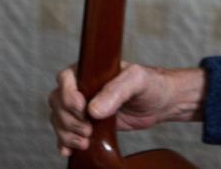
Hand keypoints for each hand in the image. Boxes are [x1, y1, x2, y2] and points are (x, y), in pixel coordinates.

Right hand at [48, 61, 205, 156]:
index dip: (68, 95)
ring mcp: (84, 106)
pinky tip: (69, 151)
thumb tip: (94, 110)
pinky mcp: (89, 123)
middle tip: (88, 129)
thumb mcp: (137, 81)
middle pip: (58, 102)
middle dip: (69, 119)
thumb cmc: (151, 84)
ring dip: (67, 133)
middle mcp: (84, 87)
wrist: (162, 103)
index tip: (82, 108)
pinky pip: (67, 132)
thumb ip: (117, 91)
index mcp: (91, 70)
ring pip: (60, 119)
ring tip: (85, 141)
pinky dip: (65, 142)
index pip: (65, 78)